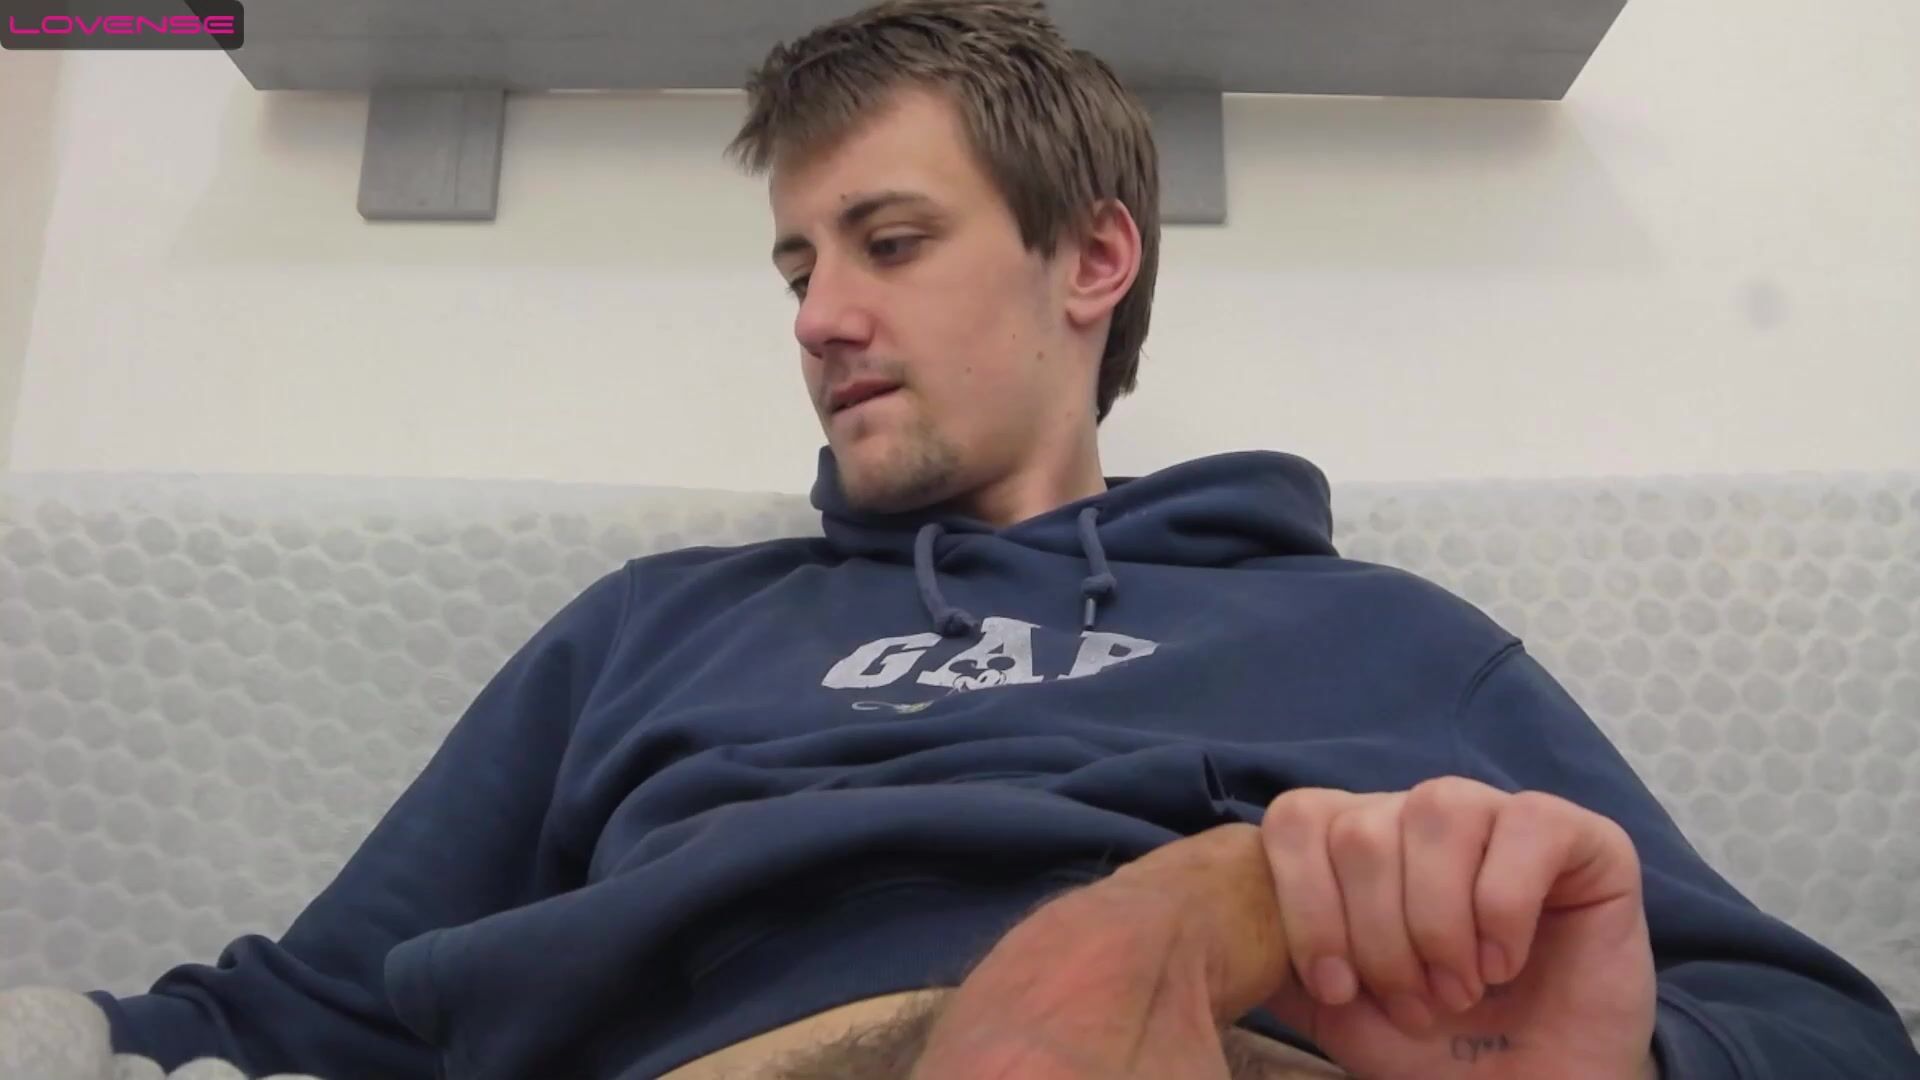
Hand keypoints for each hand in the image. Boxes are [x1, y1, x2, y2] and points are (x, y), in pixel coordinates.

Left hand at [1259, 777, 1657, 1079]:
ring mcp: (1500, 816)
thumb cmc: (1435, 1055)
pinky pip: (1526, 826)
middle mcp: (1422, 816)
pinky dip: (1505, 906)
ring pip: (1435, 812)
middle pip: (1360, 828)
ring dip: (1439, 923)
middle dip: (1379, 938)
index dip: (1305, 905)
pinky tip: (1507, 963)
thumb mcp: (1337, 1008)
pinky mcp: (1578, 836)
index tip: (1334, 988)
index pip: (1298, 819)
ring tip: (1462, 990)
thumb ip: (1280, 953)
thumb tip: (1225, 910)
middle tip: (1417, 1007)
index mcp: (1359, 844)